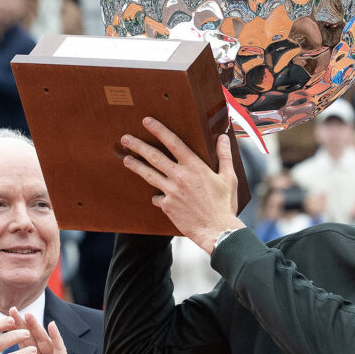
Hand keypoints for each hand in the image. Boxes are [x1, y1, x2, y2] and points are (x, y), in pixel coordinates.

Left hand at [6, 310, 78, 353]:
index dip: (12, 332)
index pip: (20, 344)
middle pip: (31, 339)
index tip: (2, 320)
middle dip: (22, 324)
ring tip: (28, 315)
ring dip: (36, 327)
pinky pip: (59, 351)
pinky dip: (56, 338)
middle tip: (12, 310)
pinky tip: (51, 326)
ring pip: (44, 341)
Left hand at [120, 118, 243, 251]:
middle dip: (138, 145)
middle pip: (154, 156)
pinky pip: (157, 198)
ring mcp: (171, 192)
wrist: (217, 231)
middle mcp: (179, 177)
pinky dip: (157, 196)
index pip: (173, 142)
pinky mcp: (167, 207)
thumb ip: (224, 155)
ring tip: (126, 160)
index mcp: (194, 167)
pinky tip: (157, 197)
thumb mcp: (229, 178)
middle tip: (126, 138)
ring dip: (136, 166)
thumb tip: (222, 137)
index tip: (147, 122)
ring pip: (149, 175)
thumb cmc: (224, 205)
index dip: (158, 130)